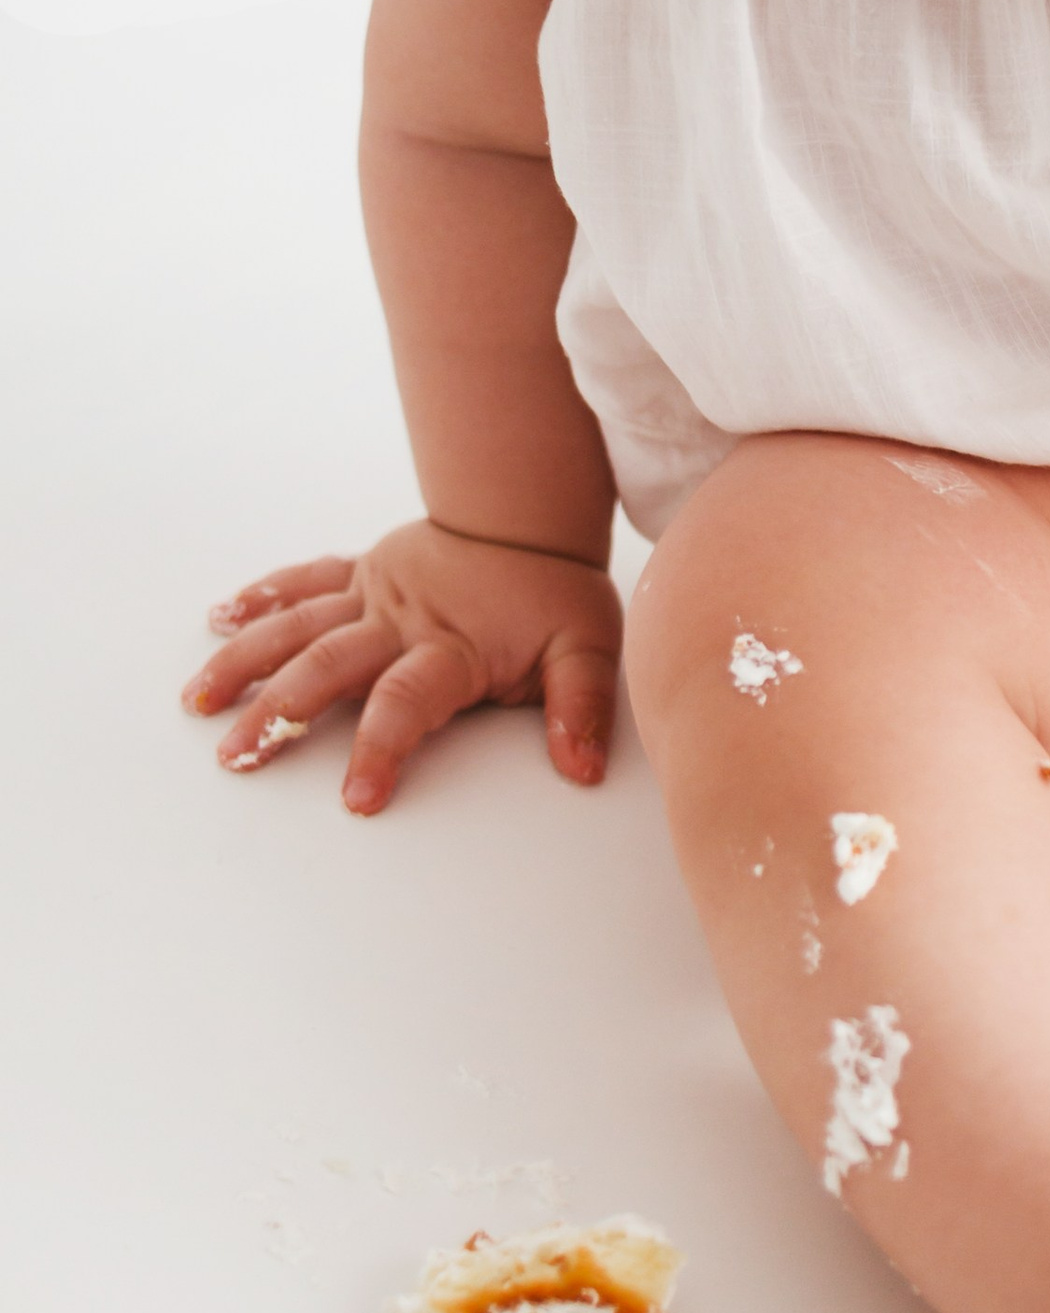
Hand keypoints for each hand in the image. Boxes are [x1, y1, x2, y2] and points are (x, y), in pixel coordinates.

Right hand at [184, 520, 621, 815]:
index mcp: (450, 647)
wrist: (534, 513)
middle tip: (238, 758)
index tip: (356, 800)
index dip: (382, 749)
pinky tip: (217, 619)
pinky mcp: (361, 571)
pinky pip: (304, 581)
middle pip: (329, 666)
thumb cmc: (557, 590)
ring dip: (246, 662)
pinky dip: (261, 598)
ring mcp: (373, 592)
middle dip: (281, 713)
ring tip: (199, 702)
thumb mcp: (588, 649)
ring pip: (298, 626)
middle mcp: (399, 619)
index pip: (406, 702)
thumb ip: (580, 708)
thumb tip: (581, 768)